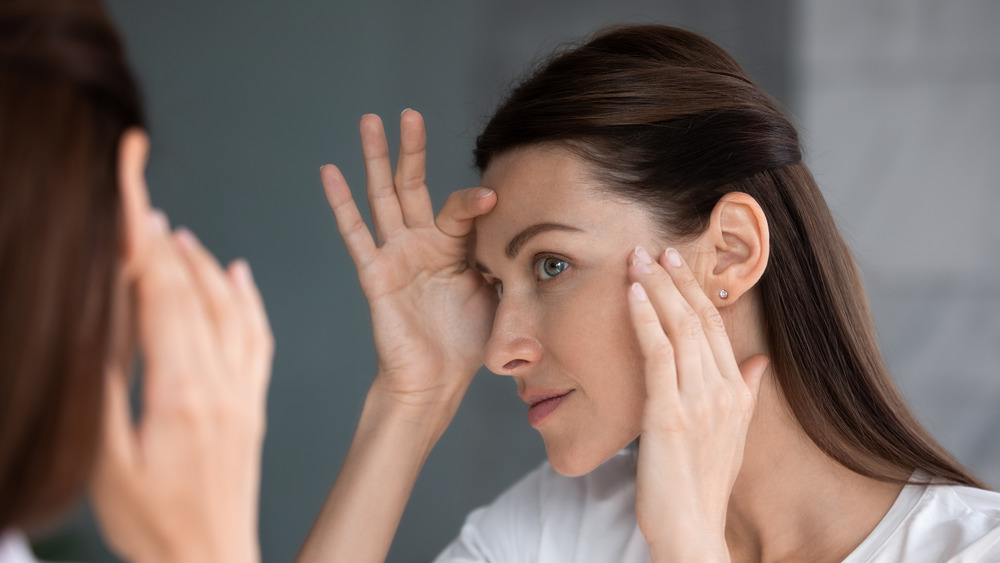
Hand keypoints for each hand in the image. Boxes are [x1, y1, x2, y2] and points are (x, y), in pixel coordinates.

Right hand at [90, 211, 272, 562]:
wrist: (210, 561)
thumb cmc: (152, 525)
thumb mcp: (107, 464)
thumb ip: (104, 391)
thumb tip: (99, 326)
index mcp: (180, 393)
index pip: (161, 297)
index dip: (143, 243)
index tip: (131, 199)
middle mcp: (220, 384)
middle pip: (194, 295)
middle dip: (164, 242)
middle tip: (143, 202)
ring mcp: (242, 393)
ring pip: (231, 310)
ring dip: (204, 265)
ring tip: (178, 234)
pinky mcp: (253, 405)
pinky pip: (259, 339)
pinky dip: (249, 301)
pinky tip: (240, 276)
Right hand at [320, 110, 496, 414]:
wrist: (437, 380)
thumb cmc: (468, 342)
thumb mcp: (499, 294)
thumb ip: (507, 262)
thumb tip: (537, 239)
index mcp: (455, 247)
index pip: (461, 208)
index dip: (476, 202)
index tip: (495, 199)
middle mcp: (423, 243)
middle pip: (413, 185)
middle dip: (411, 149)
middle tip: (408, 113)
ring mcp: (397, 255)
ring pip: (383, 197)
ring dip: (375, 159)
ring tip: (369, 120)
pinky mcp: (376, 274)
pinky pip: (356, 234)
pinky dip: (341, 203)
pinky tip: (330, 171)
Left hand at [627, 246, 767, 560]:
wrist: (691, 529)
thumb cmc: (703, 484)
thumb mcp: (733, 434)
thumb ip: (747, 392)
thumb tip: (759, 360)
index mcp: (736, 392)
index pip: (715, 326)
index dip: (695, 290)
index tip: (677, 263)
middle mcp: (722, 390)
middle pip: (698, 319)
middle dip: (675, 279)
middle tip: (654, 247)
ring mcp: (697, 400)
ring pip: (678, 327)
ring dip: (656, 288)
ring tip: (638, 258)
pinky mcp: (668, 413)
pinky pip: (656, 353)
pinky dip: (645, 318)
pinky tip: (632, 293)